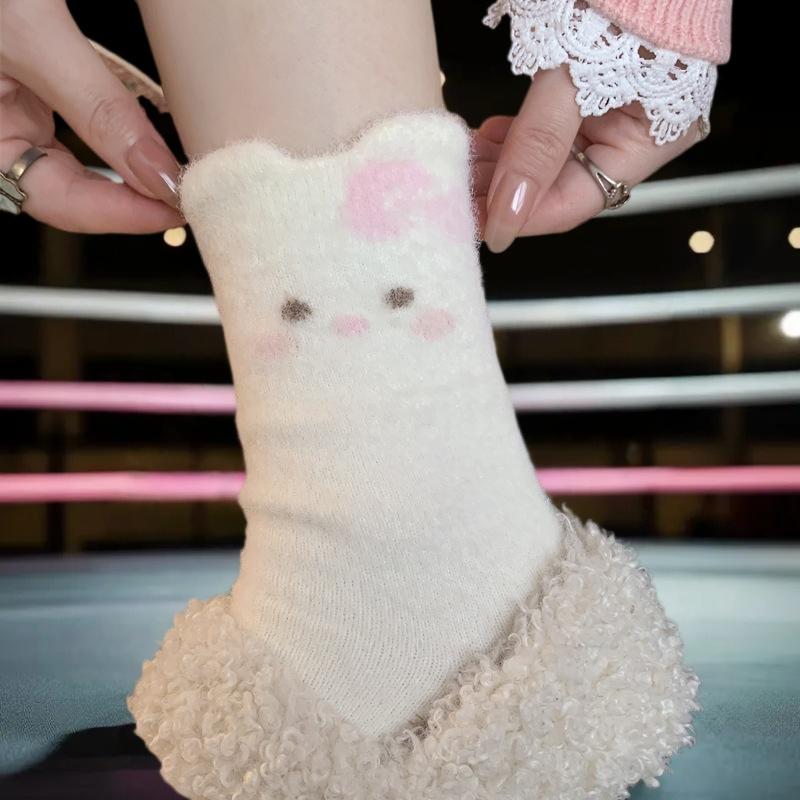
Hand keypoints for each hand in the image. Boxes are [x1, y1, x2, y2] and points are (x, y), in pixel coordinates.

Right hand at [0, 0, 182, 232]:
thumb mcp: (32, 33)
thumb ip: (97, 107)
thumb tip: (157, 173)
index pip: (57, 201)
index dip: (121, 214)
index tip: (177, 208)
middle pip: (69, 193)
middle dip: (131, 202)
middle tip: (189, 199)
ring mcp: (9, 108)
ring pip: (76, 166)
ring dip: (128, 177)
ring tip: (176, 180)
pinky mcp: (25, 82)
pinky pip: (75, 128)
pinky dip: (117, 140)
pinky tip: (148, 146)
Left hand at [473, 65, 701, 251]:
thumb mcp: (570, 72)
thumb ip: (538, 144)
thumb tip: (507, 213)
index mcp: (656, 137)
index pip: (577, 201)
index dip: (522, 217)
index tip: (476, 223)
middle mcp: (635, 133)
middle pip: (557, 187)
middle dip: (504, 192)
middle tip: (456, 192)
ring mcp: (610, 113)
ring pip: (545, 165)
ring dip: (501, 168)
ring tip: (462, 165)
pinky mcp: (585, 95)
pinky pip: (543, 135)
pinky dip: (512, 142)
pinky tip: (483, 142)